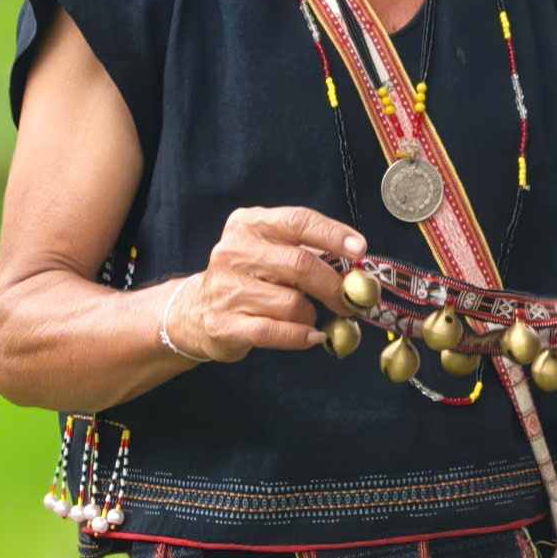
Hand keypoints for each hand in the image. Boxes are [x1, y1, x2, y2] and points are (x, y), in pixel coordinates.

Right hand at [167, 206, 366, 360]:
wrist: (196, 311)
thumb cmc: (250, 278)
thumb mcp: (272, 251)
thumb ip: (310, 252)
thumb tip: (357, 269)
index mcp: (249, 224)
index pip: (298, 221)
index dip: (333, 235)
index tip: (359, 249)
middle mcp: (234, 252)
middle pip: (300, 265)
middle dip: (334, 285)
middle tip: (353, 299)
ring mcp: (227, 289)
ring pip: (291, 303)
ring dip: (311, 314)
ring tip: (308, 316)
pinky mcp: (225, 324)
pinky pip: (276, 331)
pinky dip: (301, 336)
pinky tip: (311, 336)